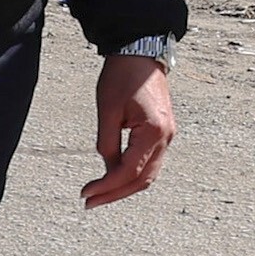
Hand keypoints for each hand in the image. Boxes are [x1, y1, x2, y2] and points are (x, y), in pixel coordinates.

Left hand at [82, 56, 177, 206]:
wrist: (141, 53)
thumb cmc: (123, 76)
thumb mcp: (108, 110)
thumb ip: (107, 143)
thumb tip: (107, 169)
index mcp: (153, 132)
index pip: (129, 171)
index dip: (106, 186)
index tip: (86, 193)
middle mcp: (166, 138)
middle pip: (142, 180)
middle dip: (115, 194)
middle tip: (90, 202)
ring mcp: (168, 136)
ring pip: (148, 174)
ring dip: (124, 187)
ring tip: (99, 194)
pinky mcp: (163, 132)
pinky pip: (150, 162)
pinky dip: (133, 174)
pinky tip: (114, 177)